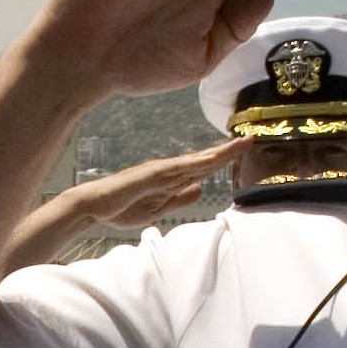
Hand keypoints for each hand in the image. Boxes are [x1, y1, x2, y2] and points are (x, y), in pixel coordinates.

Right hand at [71, 142, 238, 228]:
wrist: (94, 208)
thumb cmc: (122, 208)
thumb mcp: (159, 208)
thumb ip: (178, 198)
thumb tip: (200, 188)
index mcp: (172, 180)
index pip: (204, 168)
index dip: (225, 159)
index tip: (245, 151)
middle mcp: (169, 171)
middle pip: (205, 159)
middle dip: (228, 150)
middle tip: (252, 138)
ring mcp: (159, 171)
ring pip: (195, 161)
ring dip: (217, 153)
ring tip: (239, 145)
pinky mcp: (149, 175)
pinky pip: (176, 169)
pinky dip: (194, 163)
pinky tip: (210, 159)